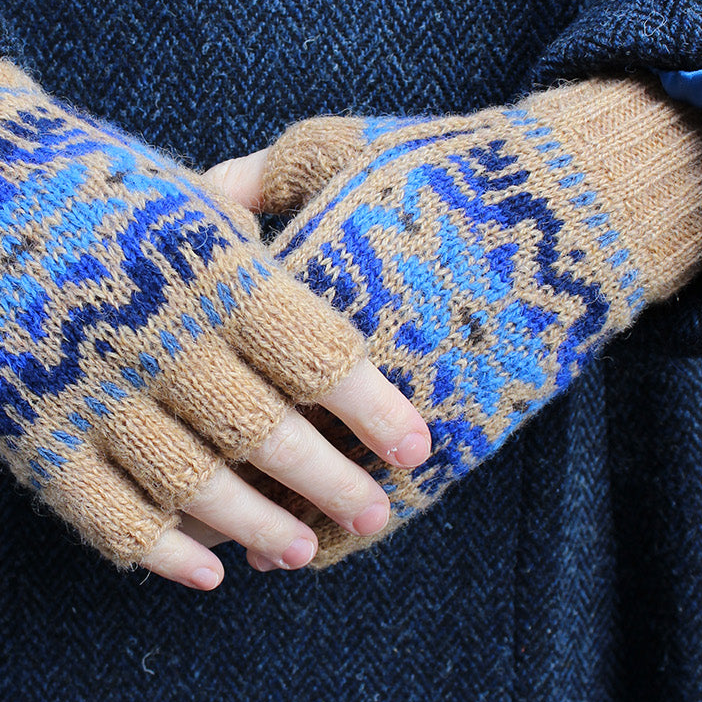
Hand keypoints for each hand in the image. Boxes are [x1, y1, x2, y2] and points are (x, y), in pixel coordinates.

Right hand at [0, 26, 431, 591]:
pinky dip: (162, 551)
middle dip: (331, 481)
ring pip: (193, 483)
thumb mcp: (187, 192)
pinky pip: (107, 512)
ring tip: (305, 550)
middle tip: (375, 515)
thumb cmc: (97, 188)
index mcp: (203, 266)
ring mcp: (87, 388)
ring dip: (258, 526)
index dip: (372, 408)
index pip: (312, 351)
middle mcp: (153, 333)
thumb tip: (347, 293)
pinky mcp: (28, 430)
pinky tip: (207, 572)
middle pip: (265, 430)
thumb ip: (265, 251)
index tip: (418, 448)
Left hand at [206, 78, 701, 567]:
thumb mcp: (330, 149)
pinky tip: (306, 552)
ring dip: (268, 525)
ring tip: (229, 547)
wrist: (566, 204)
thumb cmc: (438, 165)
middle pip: (252, 437)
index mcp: (298, 280)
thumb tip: (188, 204)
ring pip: (314, 489)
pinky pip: (382, 505)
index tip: (135, 415)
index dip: (170, 396)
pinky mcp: (458, 433)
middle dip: (202, 476)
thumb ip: (251, 181)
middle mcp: (342, 354)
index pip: (213, 358)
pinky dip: (340, 539)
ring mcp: (401, 404)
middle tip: (161, 497)